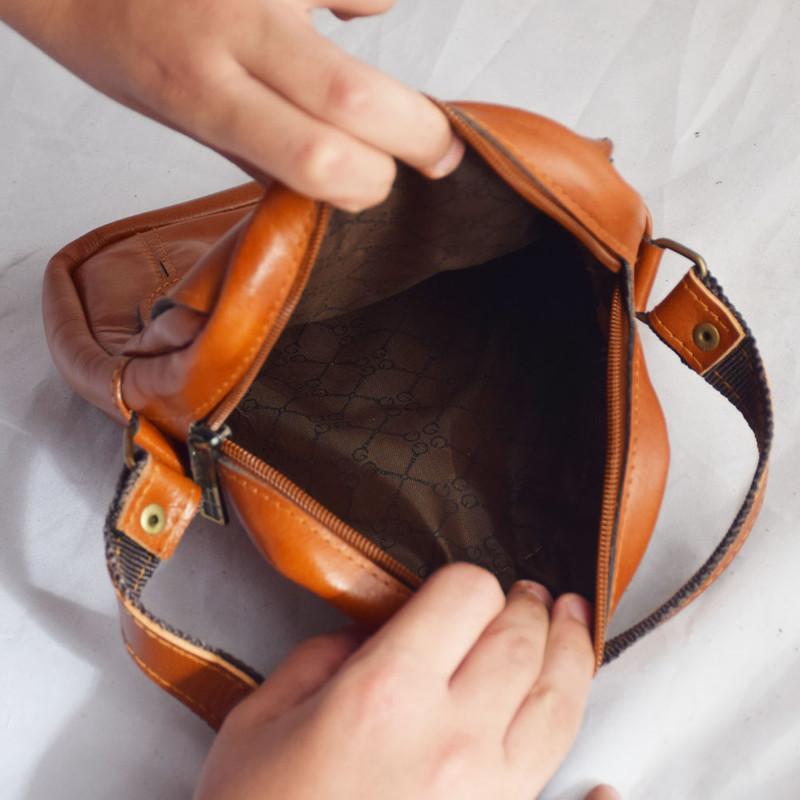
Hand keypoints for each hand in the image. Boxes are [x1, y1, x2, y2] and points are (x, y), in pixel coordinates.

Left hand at [0, 0, 462, 209]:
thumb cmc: (120, 42)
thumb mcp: (182, 116)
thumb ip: (260, 148)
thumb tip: (337, 183)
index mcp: (202, 93)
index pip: (316, 160)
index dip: (366, 185)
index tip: (376, 188)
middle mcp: (230, 25)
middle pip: (357, 98)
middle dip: (422, 137)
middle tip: (441, 153)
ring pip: (372, 6)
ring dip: (390, 55)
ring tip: (375, 67)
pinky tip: (345, 10)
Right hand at [194, 563, 616, 799]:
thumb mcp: (260, 722)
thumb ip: (319, 657)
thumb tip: (370, 636)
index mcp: (387, 693)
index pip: (466, 596)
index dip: (466, 582)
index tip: (458, 591)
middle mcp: (451, 737)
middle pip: (521, 641)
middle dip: (528, 606)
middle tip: (529, 595)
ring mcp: (488, 791)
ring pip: (558, 701)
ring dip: (571, 651)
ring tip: (572, 623)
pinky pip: (560, 778)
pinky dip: (586, 757)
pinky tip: (603, 764)